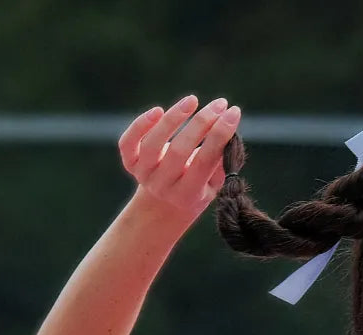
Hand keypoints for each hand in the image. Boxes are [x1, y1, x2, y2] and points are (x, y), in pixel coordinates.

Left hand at [118, 95, 239, 224]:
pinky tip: (158, 110)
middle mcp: (163, 187)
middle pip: (179, 151)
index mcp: (188, 195)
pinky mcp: (130, 162)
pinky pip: (128, 143)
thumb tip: (228, 129)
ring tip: (193, 100)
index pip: (205, 162)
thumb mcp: (213, 183)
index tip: (234, 113)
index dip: (220, 135)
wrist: (163, 206)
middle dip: (201, 124)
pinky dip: (140, 125)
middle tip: (220, 103)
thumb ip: (220, 161)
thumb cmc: (196, 188)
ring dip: (173, 118)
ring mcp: (144, 175)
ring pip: (153, 144)